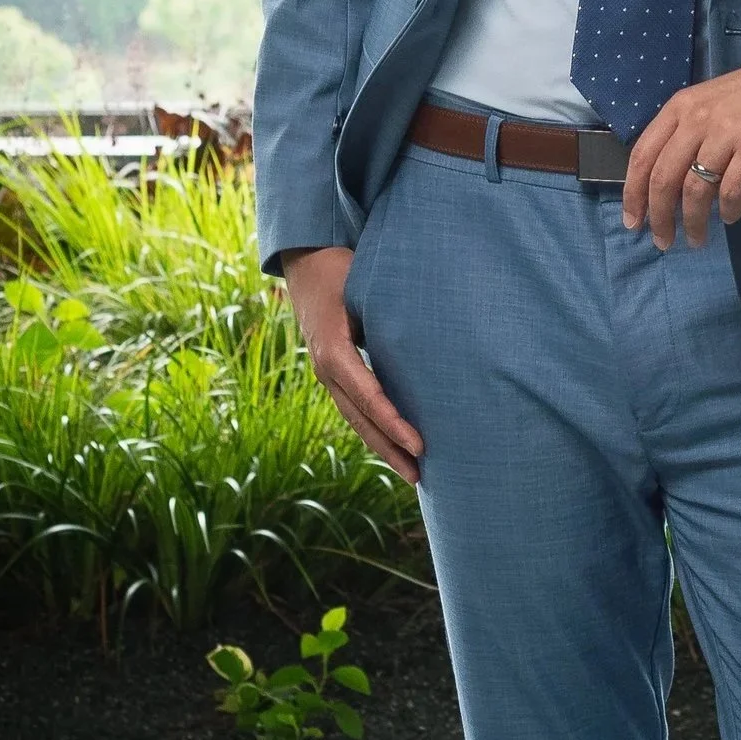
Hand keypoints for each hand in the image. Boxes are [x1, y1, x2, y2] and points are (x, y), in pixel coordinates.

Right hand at [280, 245, 423, 483]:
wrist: (306, 264)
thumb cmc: (342, 271)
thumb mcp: (365, 285)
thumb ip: (391, 310)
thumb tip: (434, 329)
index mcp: (334, 350)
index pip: (367, 396)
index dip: (393, 423)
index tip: (419, 444)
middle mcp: (327, 369)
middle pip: (360, 419)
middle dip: (389, 449)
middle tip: (419, 475)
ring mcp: (328, 374)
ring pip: (356, 419)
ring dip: (383, 446)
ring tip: (412, 473)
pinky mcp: (335, 374)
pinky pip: (355, 408)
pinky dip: (375, 429)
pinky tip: (396, 446)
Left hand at [621, 47, 740, 250]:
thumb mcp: (711, 106)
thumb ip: (688, 136)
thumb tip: (671, 186)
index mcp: (680, 108)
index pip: (642, 156)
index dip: (633, 194)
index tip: (634, 222)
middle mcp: (697, 118)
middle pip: (664, 178)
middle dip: (659, 217)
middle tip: (664, 241)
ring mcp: (727, 132)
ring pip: (695, 190)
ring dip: (693, 222)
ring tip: (697, 239)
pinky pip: (732, 190)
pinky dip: (727, 211)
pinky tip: (730, 217)